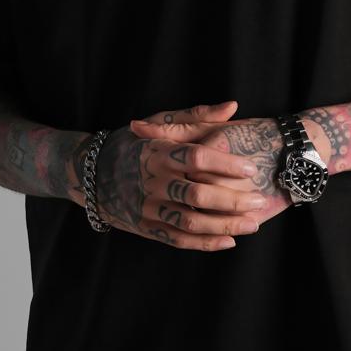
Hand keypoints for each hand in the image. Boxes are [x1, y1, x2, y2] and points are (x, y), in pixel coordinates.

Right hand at [92, 101, 267, 250]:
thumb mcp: (160, 123)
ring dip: (225, 225)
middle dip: (232, 200)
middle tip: (259, 200)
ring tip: (252, 223)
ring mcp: (147, 208)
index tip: (251, 168)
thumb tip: (232, 107)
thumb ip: (197, 116)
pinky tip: (229, 240)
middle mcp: (151, 182)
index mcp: (157, 152)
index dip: (226, 164)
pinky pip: (178, 240)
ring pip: (191, 222)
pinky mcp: (146, 227)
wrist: (91, 174)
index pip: (197, 158)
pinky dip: (205, 243)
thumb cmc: (134, 143)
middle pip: (197, 195)